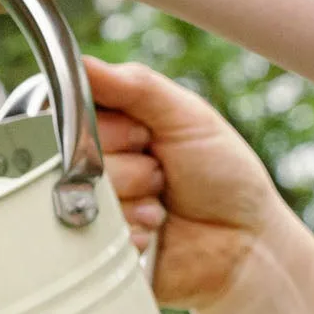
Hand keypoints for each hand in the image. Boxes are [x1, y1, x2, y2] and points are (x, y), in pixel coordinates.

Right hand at [84, 57, 289, 313]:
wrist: (242, 245)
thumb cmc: (222, 176)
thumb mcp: (186, 116)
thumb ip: (135, 87)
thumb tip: (84, 63)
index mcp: (113, 125)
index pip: (71, 110)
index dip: (103, 125)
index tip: (143, 135)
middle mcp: (96, 165)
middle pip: (71, 156)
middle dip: (127, 166)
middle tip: (161, 172)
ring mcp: (92, 210)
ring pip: (80, 196)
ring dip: (131, 202)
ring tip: (161, 206)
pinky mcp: (95, 250)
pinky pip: (89, 237)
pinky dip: (127, 234)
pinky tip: (153, 234)